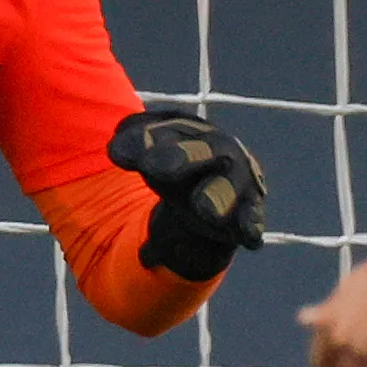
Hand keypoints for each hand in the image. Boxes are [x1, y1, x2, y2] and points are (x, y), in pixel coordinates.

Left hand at [107, 110, 266, 279]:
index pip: (162, 129)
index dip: (141, 140)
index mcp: (187, 130)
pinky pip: (251, 217)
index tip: (115, 155)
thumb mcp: (150, 157)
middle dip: (179, 156)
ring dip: (216, 197)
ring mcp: (236, 179)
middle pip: (201, 149)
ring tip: (205, 211)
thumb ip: (132, 150)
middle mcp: (217, 149)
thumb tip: (116, 149)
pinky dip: (250, 224)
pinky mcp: (250, 209)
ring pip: (228, 186)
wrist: (213, 194)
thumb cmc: (175, 168)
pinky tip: (249, 237)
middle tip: (153, 168)